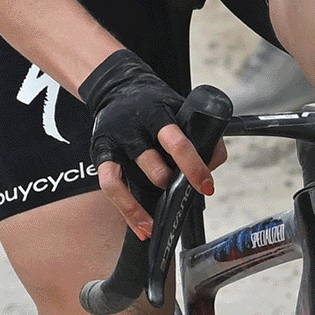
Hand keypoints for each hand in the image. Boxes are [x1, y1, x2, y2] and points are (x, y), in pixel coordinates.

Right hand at [80, 49, 211, 229]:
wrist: (115, 87)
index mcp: (157, 112)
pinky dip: (128, 212)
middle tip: (184, 189)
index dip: (194, 167)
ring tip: (161, 216)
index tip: (207, 185)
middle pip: (154, 165)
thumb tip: (213, 163)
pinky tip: (142, 227)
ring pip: (129, 178)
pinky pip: (110, 186)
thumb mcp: (180, 108)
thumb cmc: (153, 103)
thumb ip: (199, 133)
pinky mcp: (100, 153)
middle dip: (172, 183)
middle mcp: (132, 127)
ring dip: (149, 200)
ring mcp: (114, 141)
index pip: (177, 142)